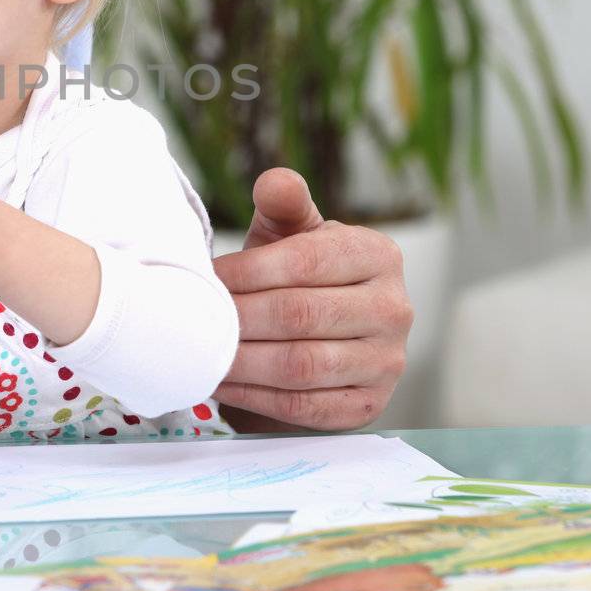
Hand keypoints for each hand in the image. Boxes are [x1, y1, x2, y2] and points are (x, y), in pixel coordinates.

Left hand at [211, 168, 412, 430]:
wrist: (321, 333)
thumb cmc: (299, 274)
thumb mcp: (291, 232)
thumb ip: (284, 203)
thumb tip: (275, 182)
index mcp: (379, 254)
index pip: (307, 261)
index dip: (249, 271)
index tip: (207, 278)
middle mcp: (394, 309)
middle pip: (300, 315)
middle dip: (239, 318)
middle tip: (195, 319)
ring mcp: (387, 362)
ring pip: (302, 365)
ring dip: (242, 362)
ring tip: (203, 352)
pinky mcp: (368, 406)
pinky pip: (305, 407)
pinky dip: (256, 398)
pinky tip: (224, 384)